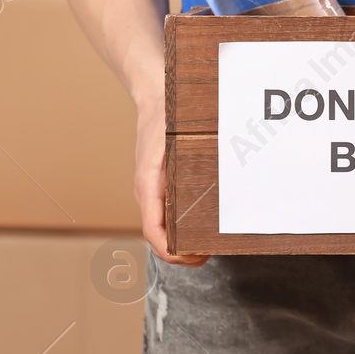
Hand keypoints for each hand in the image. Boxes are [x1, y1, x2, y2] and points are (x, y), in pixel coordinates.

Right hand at [134, 95, 205, 266]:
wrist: (154, 96)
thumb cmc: (166, 116)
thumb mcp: (176, 138)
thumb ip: (184, 162)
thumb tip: (208, 187)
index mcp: (148, 185)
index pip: (153, 232)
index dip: (172, 251)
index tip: (192, 257)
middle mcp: (146, 191)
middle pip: (157, 236)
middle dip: (181, 252)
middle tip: (207, 253)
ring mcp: (150, 189)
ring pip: (160, 227)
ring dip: (180, 242)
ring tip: (206, 245)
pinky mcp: (157, 184)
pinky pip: (164, 214)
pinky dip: (179, 227)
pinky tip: (198, 226)